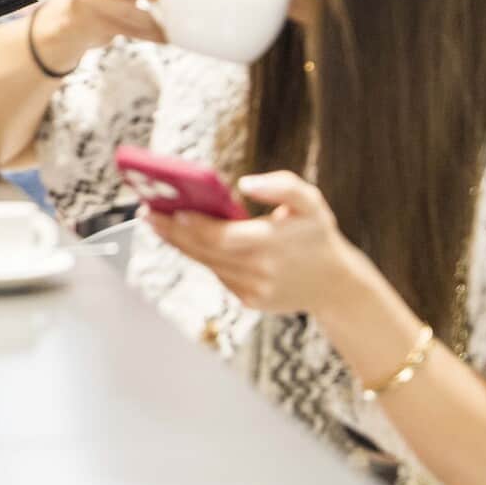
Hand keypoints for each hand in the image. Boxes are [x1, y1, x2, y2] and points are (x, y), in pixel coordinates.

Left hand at [148, 172, 363, 317]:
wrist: (337, 285)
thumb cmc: (317, 235)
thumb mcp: (311, 202)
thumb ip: (282, 185)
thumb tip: (246, 183)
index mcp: (271, 243)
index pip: (219, 236)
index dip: (191, 225)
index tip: (167, 210)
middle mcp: (260, 270)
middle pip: (204, 251)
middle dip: (172, 232)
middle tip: (148, 212)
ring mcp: (254, 290)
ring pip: (207, 264)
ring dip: (180, 244)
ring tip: (157, 222)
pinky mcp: (251, 301)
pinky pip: (219, 275)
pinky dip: (202, 258)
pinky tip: (186, 240)